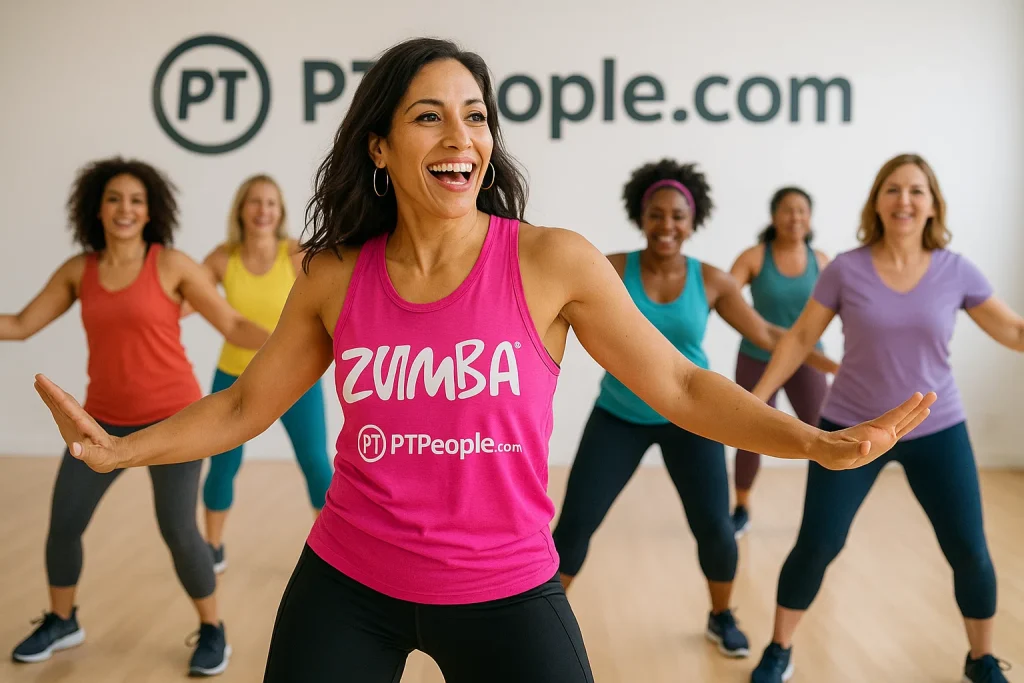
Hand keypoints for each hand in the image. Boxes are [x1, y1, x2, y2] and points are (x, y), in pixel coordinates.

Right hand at [34, 374, 123, 472]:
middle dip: (51, 389)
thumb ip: (87, 453)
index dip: (55, 393)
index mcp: (83, 424)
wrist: (115, 454)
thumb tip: (74, 449)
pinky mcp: (72, 425)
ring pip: (61, 403)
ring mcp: (75, 421)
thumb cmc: (107, 456)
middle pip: (63, 400)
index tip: (44, 382)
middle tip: (38, 376)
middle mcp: (79, 419)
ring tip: (38, 382)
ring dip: (50, 393)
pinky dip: (52, 401)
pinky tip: (46, 397)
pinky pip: (61, 410)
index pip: (67, 405)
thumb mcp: (99, 458)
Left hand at [814, 392, 936, 469]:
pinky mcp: (882, 441)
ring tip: (930, 401)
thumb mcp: (840, 453)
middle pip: (903, 416)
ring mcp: (882, 435)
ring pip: (904, 422)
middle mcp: (880, 431)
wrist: (826, 451)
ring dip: (917, 412)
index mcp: (873, 431)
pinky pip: (900, 430)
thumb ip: (853, 450)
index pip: (894, 416)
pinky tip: (918, 417)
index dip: (907, 407)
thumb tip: (866, 446)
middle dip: (918, 406)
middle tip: (934, 393)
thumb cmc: (831, 452)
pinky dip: (911, 423)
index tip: (919, 395)